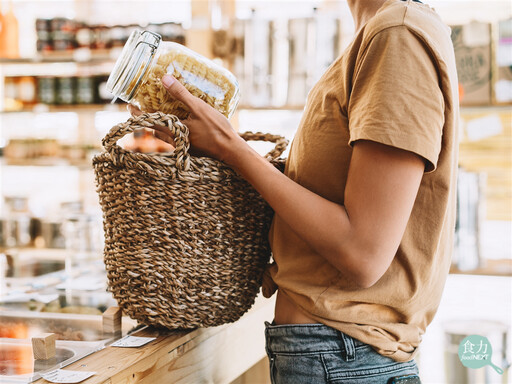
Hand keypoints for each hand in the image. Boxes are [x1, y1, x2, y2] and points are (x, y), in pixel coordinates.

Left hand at [128, 75, 245, 164]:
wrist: (230, 150)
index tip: (130, 105)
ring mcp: (182, 146)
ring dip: (160, 125)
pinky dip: (172, 129)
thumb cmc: (215, 129)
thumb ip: (180, 94)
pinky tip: (179, 123)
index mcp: (172, 130)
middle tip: (143, 108)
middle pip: (154, 129)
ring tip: (160, 114)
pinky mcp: (191, 148)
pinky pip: (175, 138)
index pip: (148, 121)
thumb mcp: (198, 108)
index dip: (137, 113)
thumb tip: (164, 78)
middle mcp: (174, 140)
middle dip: (148, 119)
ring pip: (165, 135)